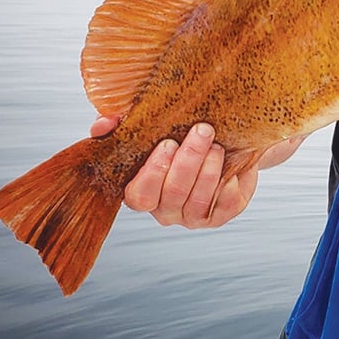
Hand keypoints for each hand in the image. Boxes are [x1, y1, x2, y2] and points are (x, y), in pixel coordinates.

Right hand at [89, 117, 302, 227]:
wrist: (224, 139)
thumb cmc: (178, 133)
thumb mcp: (150, 124)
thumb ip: (120, 124)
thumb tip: (104, 123)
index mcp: (143, 189)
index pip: (139, 195)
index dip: (153, 173)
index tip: (168, 143)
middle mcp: (166, 208)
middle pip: (173, 194)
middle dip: (188, 162)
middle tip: (202, 131)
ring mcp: (192, 215)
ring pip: (198, 201)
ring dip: (209, 170)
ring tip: (217, 145)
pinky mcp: (220, 215)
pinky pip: (225, 208)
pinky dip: (231, 187)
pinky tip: (234, 168)